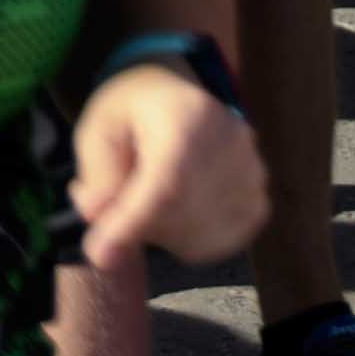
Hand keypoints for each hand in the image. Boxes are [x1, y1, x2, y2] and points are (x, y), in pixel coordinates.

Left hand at [65, 60, 265, 276]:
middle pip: (179, 216)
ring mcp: (253, 176)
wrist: (181, 100)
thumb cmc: (133, 114)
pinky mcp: (258, 204)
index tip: (99, 255)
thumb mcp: (100, 128)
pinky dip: (184, 240)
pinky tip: (173, 208)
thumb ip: (97, 173)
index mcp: (189, 116)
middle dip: (136, 225)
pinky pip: (212, 245)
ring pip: (195, 237)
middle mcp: (232, 145)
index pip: (165, 184)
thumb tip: (96, 214)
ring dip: (159, 233)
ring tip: (147, 194)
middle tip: (114, 209)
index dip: (132, 224)